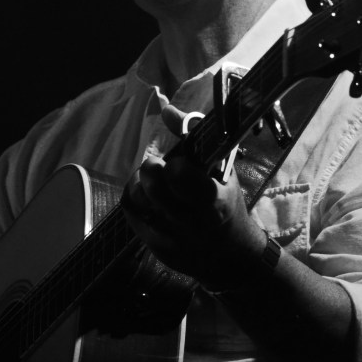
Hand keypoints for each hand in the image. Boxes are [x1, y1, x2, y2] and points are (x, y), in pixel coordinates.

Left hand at [122, 151, 265, 289]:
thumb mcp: (223, 169)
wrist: (230, 253)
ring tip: (150, 180)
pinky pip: (131, 213)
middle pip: (154, 187)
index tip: (179, 163)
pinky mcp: (156, 247)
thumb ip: (195, 137)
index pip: (181, 176)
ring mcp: (172, 237)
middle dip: (151, 169)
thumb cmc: (226, 202)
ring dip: (139, 182)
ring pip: (137, 200)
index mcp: (214, 201)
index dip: (174, 164)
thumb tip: (165, 108)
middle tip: (158, 166)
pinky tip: (145, 193)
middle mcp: (192, 222)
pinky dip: (134, 196)